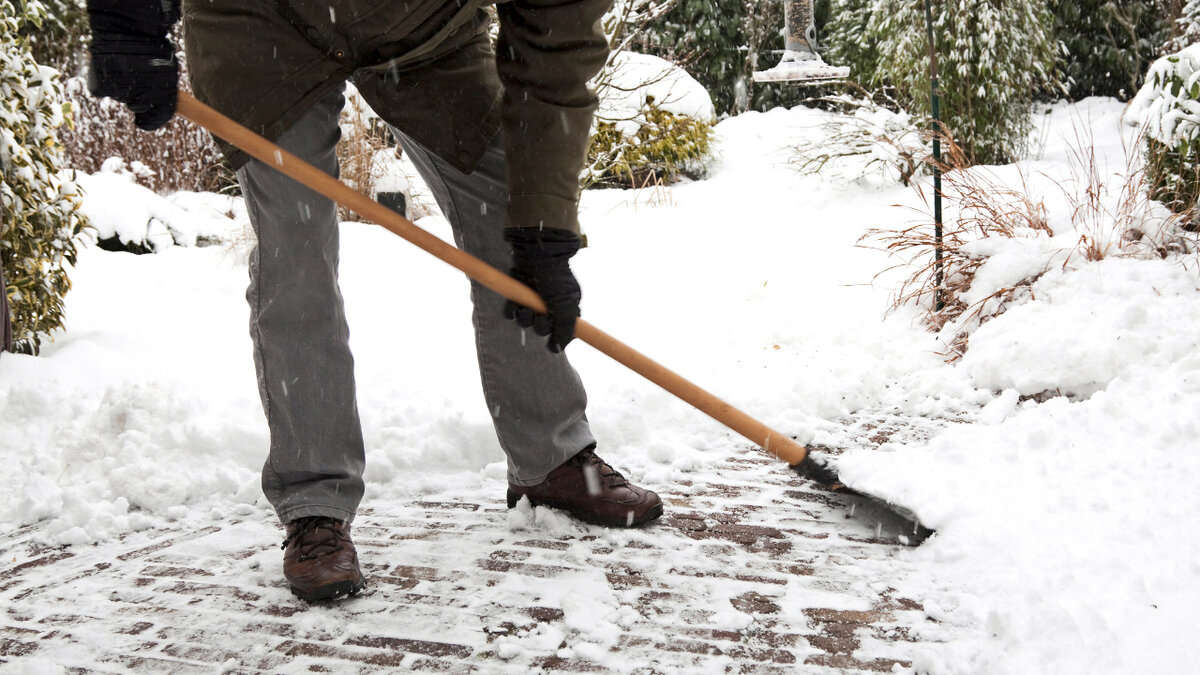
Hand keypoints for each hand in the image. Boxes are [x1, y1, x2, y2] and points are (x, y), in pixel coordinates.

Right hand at [87, 0, 179, 130]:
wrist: (128, 27)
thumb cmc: (152, 47)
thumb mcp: (168, 69)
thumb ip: (166, 90)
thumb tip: (174, 106)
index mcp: (165, 95)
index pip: (156, 118)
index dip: (151, 120)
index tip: (144, 119)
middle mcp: (144, 98)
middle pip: (136, 106)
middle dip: (136, 95)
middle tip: (135, 76)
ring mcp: (122, 93)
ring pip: (119, 95)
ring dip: (120, 84)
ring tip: (123, 64)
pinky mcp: (102, 87)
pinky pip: (102, 89)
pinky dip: (103, 81)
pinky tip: (109, 65)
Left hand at [503, 227, 581, 352]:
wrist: (538, 256)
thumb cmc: (556, 281)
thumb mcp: (567, 307)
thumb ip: (565, 330)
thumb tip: (557, 349)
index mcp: (565, 308)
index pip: (561, 331)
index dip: (556, 336)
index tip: (553, 340)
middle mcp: (549, 306)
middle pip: (542, 329)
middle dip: (539, 326)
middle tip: (540, 317)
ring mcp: (532, 300)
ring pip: (525, 322)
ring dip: (524, 318)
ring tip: (526, 308)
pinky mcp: (517, 295)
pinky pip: (511, 312)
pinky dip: (512, 310)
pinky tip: (516, 303)